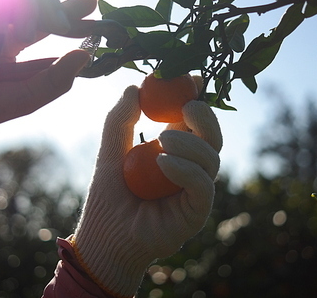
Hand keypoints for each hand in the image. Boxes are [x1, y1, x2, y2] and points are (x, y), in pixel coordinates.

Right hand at [0, 0, 95, 151]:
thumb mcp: (30, 96)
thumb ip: (58, 77)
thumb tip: (86, 54)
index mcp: (14, 43)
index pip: (47, 20)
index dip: (71, 11)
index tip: (94, 6)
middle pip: (38, 1)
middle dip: (60, 8)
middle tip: (69, 24)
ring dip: (35, 6)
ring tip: (34, 32)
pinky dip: (8, 6)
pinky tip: (12, 31)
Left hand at [71, 85, 221, 296]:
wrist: (103, 238)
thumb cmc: (108, 198)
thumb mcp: (110, 152)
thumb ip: (119, 121)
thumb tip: (132, 88)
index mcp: (174, 152)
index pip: (194, 122)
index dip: (196, 99)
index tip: (191, 79)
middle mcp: (189, 168)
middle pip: (213, 136)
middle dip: (204, 117)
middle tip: (185, 106)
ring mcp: (195, 190)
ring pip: (212, 157)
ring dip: (190, 142)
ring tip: (161, 138)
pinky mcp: (196, 211)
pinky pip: (202, 184)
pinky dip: (184, 168)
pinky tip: (162, 162)